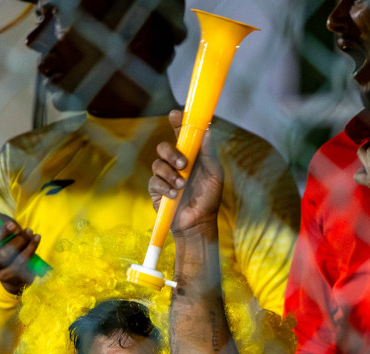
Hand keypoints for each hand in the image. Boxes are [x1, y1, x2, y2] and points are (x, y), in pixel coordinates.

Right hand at [0, 200, 39, 295]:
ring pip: (4, 255)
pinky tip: (36, 238)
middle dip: (0, 234)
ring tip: (30, 231)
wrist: (17, 270)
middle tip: (14, 226)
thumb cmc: (6, 242)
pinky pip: (18, 263)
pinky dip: (30, 248)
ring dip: (19, 241)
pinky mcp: (6, 276)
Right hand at [152, 109, 224, 237]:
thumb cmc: (209, 198)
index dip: (176, 122)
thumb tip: (207, 131)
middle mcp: (175, 163)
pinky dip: (165, 187)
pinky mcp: (156, 189)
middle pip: (164, 147)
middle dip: (171, 153)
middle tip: (183, 164)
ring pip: (157, 164)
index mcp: (189, 155)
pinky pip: (154, 181)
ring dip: (170, 174)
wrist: (199, 222)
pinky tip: (175, 195)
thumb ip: (209, 154)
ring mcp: (164, 175)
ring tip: (182, 186)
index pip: (180, 134)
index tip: (175, 115)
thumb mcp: (214, 174)